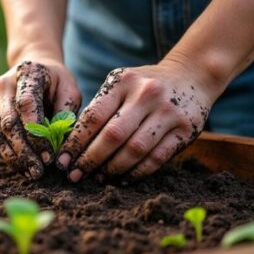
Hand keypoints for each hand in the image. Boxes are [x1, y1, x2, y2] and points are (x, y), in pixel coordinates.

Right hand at [0, 55, 81, 178]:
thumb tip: (60, 145)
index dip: (36, 132)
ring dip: (14, 157)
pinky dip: (9, 155)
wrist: (34, 67)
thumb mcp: (70, 90)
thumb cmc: (56, 81)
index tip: (50, 155)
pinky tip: (23, 168)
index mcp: (26, 73)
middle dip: (25, 151)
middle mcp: (4, 85)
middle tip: (39, 171)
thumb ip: (66, 113)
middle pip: (9, 123)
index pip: (26, 104)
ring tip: (31, 173)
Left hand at [56, 60, 217, 181]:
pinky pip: (157, 157)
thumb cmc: (143, 85)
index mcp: (123, 82)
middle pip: (113, 135)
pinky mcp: (186, 129)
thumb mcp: (120, 85)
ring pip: (135, 149)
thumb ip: (99, 108)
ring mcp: (168, 112)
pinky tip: (122, 178)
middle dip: (90, 159)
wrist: (191, 75)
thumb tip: (71, 145)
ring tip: (98, 178)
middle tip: (75, 174)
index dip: (76, 141)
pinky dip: (137, 172)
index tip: (62, 160)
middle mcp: (146, 94)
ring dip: (112, 169)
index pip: (94, 116)